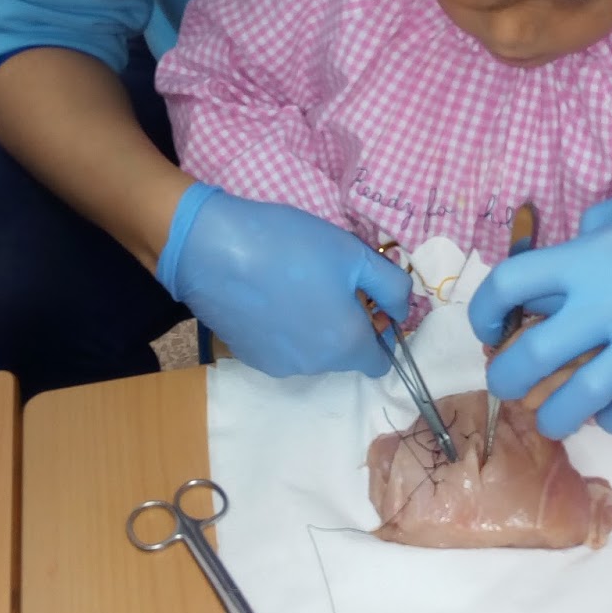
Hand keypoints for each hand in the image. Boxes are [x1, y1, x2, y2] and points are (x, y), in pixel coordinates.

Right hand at [157, 185, 410, 376]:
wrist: (210, 249)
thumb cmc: (290, 246)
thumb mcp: (354, 254)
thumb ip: (392, 286)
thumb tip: (401, 310)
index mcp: (346, 345)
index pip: (381, 362)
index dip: (380, 331)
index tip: (365, 298)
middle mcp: (315, 366)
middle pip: (345, 355)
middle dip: (345, 324)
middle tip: (329, 281)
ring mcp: (278, 365)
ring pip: (312, 352)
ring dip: (314, 327)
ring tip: (294, 284)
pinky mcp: (248, 357)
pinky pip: (282, 347)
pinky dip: (283, 329)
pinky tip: (268, 295)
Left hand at [469, 146, 611, 438]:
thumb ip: (572, 255)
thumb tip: (537, 301)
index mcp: (588, 257)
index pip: (507, 287)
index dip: (481, 313)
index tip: (487, 328)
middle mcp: (611, 303)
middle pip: (529, 360)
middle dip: (504, 379)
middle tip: (507, 382)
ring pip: (575, 405)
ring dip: (550, 418)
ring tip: (550, 415)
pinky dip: (608, 419)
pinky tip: (606, 408)